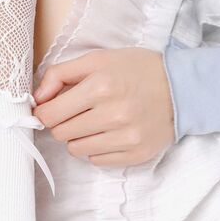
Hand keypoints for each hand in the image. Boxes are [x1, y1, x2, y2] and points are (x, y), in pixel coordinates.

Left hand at [32, 48, 175, 166]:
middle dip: (63, 122)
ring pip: (76, 149)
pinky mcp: (137, 154)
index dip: (45, 112)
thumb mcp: (97, 59)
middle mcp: (113, 114)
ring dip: (79, 136)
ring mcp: (127, 137)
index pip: (49, 115)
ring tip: (95, 121)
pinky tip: (110, 132)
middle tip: (77, 112)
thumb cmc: (135, 70)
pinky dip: (97, 148)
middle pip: (60, 133)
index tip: (51, 108)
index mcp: (99, 87)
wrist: (183, 87)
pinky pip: (97, 160)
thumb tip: (36, 99)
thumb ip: (60, 74)